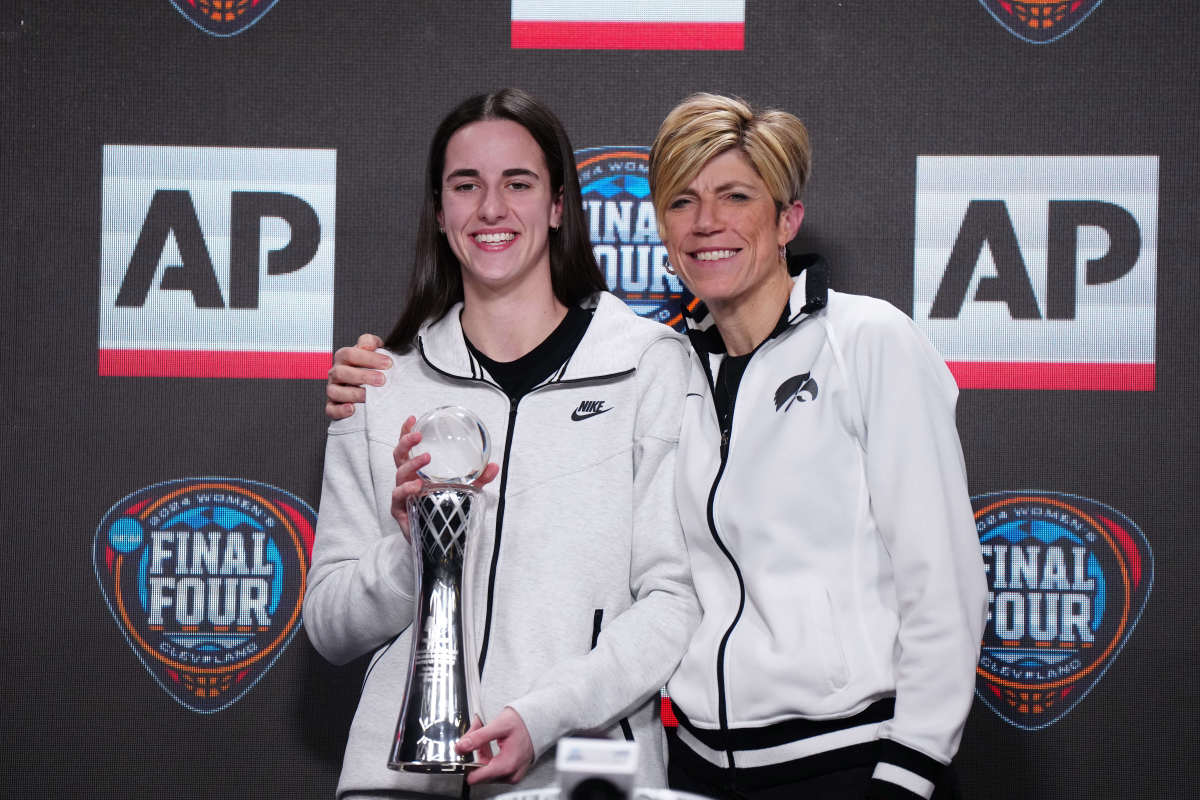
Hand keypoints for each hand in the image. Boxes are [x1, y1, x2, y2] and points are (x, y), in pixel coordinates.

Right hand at [325, 333, 390, 419]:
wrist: (368, 384)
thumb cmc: (370, 366)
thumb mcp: (372, 351)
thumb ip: (370, 343)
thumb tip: (369, 344)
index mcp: (343, 358)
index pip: (350, 354)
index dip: (369, 358)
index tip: (388, 363)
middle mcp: (336, 373)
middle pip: (341, 372)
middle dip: (363, 376)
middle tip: (382, 380)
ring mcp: (333, 389)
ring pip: (334, 392)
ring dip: (353, 394)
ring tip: (369, 396)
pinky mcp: (333, 406)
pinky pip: (331, 409)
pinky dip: (340, 410)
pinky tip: (352, 409)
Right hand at [390, 417, 499, 539]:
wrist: (436, 541)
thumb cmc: (444, 510)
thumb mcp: (464, 491)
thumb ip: (479, 479)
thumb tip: (495, 465)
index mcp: (418, 471)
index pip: (408, 449)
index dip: (406, 433)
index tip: (412, 419)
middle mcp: (407, 480)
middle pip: (399, 456)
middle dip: (406, 442)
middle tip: (419, 436)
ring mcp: (402, 494)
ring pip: (399, 473)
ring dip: (412, 463)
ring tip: (426, 458)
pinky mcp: (400, 510)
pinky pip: (398, 495)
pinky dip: (407, 488)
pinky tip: (417, 485)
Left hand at [455, 708, 533, 784]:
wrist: (539, 721)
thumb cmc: (523, 722)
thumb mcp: (499, 725)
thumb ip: (478, 737)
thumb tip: (461, 747)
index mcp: (507, 765)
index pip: (477, 777)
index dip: (466, 764)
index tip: (463, 753)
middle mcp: (510, 774)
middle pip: (481, 773)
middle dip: (475, 756)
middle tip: (477, 738)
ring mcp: (512, 775)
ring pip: (486, 772)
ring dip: (482, 757)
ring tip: (488, 740)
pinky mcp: (513, 773)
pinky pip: (495, 770)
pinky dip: (490, 759)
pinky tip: (493, 745)